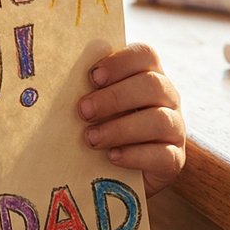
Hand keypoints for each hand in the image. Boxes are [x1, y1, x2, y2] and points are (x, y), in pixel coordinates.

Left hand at [77, 43, 185, 197]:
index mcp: (148, 74)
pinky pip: (163, 155)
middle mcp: (167, 97)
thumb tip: (53, 82)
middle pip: (152, 85)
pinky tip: (112, 157)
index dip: (120, 62)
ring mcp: (175, 128)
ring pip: (159, 120)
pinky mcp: (175, 159)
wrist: (119, 174)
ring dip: (121, 128)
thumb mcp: (96, 105)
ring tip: (91, 138)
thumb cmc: (102, 127)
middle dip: (115, 97)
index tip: (92, 77)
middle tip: (84, 111)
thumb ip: (87, 91)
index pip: (145, 55)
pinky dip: (135, 155)